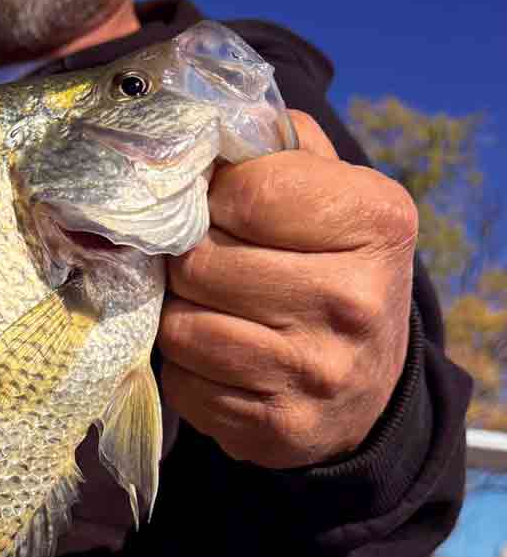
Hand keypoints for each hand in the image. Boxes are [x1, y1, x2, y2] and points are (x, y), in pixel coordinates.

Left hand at [158, 110, 417, 468]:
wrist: (364, 384)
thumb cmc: (332, 270)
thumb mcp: (332, 193)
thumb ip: (275, 149)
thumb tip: (197, 129)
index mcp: (376, 223)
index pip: (247, 192)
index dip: (211, 198)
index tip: (219, 208)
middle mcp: (355, 301)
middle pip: (201, 263)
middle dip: (187, 259)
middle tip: (205, 262)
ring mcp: (317, 373)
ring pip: (182, 327)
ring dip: (180, 314)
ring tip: (209, 308)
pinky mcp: (278, 428)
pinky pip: (184, 383)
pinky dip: (186, 368)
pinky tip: (219, 358)